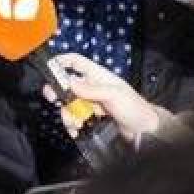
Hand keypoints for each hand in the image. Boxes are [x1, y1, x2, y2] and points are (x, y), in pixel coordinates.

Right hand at [45, 54, 162, 141]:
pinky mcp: (92, 117)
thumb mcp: (113, 95)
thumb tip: (70, 83)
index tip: (48, 68)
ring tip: (74, 123)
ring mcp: (91, 103)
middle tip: (54, 100)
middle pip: (67, 85)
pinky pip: (75, 117)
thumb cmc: (134, 108)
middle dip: (58, 93)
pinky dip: (72, 124)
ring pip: (69, 104)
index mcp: (98, 76)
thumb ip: (91, 89)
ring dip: (67, 114)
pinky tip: (75, 130)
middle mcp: (92, 87)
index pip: (76, 62)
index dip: (61, 62)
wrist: (144, 131)